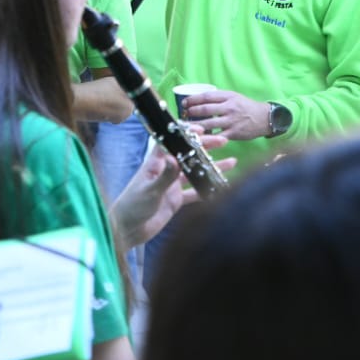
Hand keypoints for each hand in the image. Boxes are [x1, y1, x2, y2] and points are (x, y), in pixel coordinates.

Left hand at [108, 133, 235, 249]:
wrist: (128, 230)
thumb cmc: (131, 206)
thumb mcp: (149, 190)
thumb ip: (164, 176)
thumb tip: (175, 158)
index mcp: (155, 164)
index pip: (171, 142)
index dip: (185, 133)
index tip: (202, 129)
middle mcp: (165, 171)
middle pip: (187, 155)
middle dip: (205, 147)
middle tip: (223, 140)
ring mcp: (171, 186)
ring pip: (195, 173)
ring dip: (211, 167)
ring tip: (231, 161)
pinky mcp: (176, 201)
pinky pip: (195, 193)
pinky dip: (207, 190)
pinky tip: (221, 186)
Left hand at [183, 89, 272, 141]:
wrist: (264, 118)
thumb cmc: (247, 106)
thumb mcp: (234, 97)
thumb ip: (220, 98)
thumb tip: (200, 99)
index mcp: (228, 97)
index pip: (206, 96)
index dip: (193, 99)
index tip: (184, 102)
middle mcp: (229, 108)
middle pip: (206, 109)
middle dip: (192, 111)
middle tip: (184, 113)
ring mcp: (231, 121)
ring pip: (209, 123)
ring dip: (195, 125)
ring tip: (187, 126)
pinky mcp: (234, 133)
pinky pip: (217, 136)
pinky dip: (208, 137)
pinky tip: (200, 137)